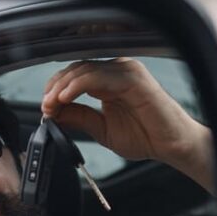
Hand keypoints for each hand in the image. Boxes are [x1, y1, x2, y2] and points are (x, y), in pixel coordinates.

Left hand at [41, 58, 213, 192]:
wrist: (171, 146)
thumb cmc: (145, 136)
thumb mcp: (102, 129)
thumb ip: (79, 117)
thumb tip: (52, 113)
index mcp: (109, 81)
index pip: (75, 75)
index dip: (56, 89)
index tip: (45, 108)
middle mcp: (117, 71)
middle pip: (76, 69)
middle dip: (55, 88)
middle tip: (45, 107)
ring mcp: (126, 72)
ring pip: (84, 70)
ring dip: (62, 87)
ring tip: (51, 104)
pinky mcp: (133, 78)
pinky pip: (98, 76)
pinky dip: (77, 86)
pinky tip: (65, 98)